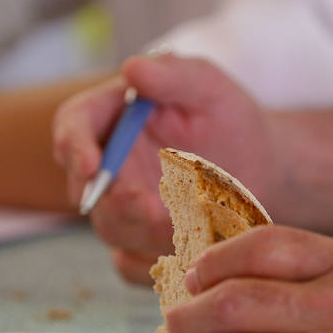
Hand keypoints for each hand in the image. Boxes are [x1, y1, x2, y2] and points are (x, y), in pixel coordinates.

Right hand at [52, 54, 275, 283]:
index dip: (73, 146)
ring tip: (192, 225)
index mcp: (112, 117)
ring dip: (142, 232)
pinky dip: (155, 264)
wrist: (260, 165)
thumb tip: (132, 67)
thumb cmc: (228, 117)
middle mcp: (109, 165)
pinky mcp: (139, 242)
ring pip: (110, 229)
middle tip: (148, 205)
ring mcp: (121, 207)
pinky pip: (131, 265)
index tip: (93, 165)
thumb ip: (173, 75)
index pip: (72, 126)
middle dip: (112, 200)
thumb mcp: (209, 86)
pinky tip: (189, 254)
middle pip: (84, 188)